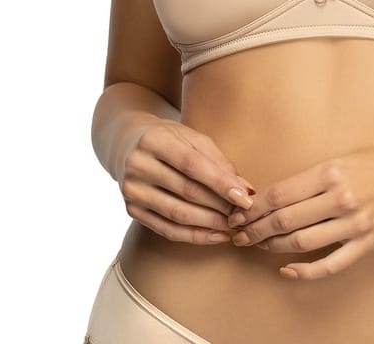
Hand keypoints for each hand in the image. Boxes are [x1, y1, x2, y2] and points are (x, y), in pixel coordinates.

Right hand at [119, 118, 255, 244]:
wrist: (127, 144)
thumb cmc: (169, 138)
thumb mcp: (192, 138)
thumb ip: (218, 161)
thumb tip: (244, 189)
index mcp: (154, 140)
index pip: (192, 165)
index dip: (220, 183)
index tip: (245, 196)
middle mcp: (138, 165)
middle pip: (186, 191)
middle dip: (219, 205)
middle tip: (243, 214)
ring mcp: (132, 190)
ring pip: (177, 214)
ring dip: (209, 224)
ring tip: (233, 226)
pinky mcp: (132, 210)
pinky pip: (166, 229)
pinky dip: (193, 235)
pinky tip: (215, 235)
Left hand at [226, 145, 373, 279]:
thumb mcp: (340, 160)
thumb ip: (310, 179)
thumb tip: (272, 198)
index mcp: (330, 172)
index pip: (280, 193)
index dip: (254, 207)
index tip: (239, 214)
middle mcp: (341, 198)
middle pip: (285, 220)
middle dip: (256, 230)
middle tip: (239, 235)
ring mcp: (355, 223)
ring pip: (302, 242)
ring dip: (274, 247)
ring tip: (259, 246)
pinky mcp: (367, 243)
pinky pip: (330, 264)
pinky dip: (305, 271)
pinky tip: (287, 270)